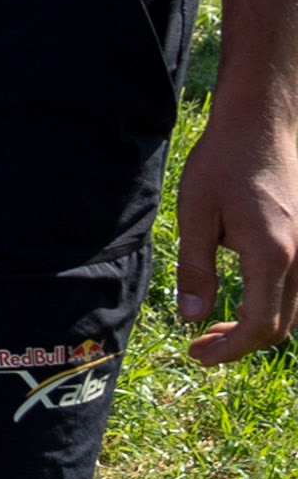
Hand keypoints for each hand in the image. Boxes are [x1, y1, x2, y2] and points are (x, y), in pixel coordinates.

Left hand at [172, 102, 297, 361]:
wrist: (261, 125)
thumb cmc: (223, 164)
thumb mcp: (195, 214)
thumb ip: (195, 268)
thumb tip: (191, 317)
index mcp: (272, 256)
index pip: (260, 325)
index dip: (230, 348)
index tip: (196, 353)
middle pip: (280, 326)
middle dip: (240, 343)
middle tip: (199, 346)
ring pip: (292, 310)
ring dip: (255, 325)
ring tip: (214, 328)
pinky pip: (295, 289)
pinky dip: (270, 305)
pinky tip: (240, 300)